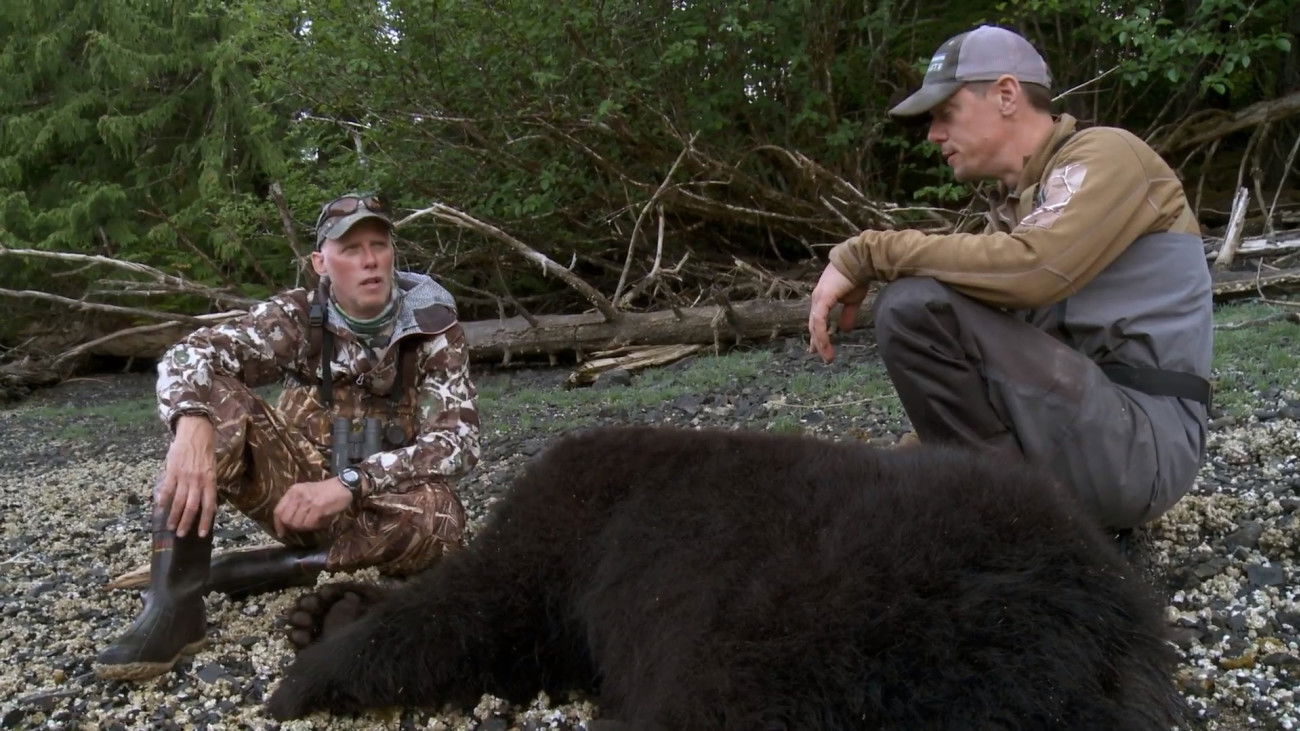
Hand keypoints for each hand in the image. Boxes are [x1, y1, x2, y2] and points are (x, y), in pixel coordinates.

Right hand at [159, 415, 217, 537]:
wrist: (195, 432)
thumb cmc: (205, 451)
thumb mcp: (212, 469)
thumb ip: (207, 485)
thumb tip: (204, 503)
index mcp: (210, 481)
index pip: (209, 506)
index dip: (205, 521)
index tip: (200, 534)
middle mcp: (198, 481)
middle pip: (192, 507)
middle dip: (186, 523)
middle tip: (181, 534)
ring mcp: (184, 477)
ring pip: (179, 501)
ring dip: (174, 516)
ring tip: (170, 526)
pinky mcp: (173, 471)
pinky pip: (167, 489)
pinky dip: (163, 500)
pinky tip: (159, 508)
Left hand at [273, 479, 353, 536]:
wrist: (343, 486)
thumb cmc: (324, 491)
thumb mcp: (305, 493)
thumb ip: (295, 505)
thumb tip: (286, 525)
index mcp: (293, 491)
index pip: (278, 510)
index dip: (278, 524)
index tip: (281, 533)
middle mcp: (298, 495)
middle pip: (286, 519)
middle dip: (293, 527)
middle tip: (303, 526)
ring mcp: (308, 501)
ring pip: (297, 523)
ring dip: (306, 527)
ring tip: (314, 522)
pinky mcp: (318, 507)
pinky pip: (309, 524)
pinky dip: (315, 526)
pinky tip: (321, 522)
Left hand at [807, 264, 870, 362]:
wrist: (860, 261)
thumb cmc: (856, 278)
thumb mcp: (853, 301)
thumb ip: (847, 315)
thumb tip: (845, 330)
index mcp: (823, 299)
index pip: (817, 320)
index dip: (817, 335)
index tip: (818, 349)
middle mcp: (817, 299)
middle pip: (813, 325)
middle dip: (816, 342)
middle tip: (820, 356)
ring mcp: (818, 298)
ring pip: (815, 325)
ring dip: (820, 342)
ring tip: (826, 356)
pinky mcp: (823, 298)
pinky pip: (819, 320)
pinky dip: (821, 334)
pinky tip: (824, 344)